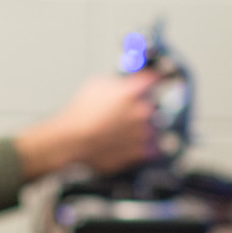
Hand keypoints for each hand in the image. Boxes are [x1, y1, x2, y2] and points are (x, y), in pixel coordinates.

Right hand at [15, 70, 160, 178]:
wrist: (72, 141)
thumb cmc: (80, 114)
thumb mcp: (95, 86)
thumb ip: (115, 83)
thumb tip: (121, 84)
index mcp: (134, 91)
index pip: (155, 80)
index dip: (156, 79)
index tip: (159, 79)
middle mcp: (143, 111)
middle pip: (155, 106)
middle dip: (146, 107)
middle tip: (132, 110)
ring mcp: (143, 133)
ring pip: (155, 128)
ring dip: (147, 128)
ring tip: (130, 130)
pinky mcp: (140, 153)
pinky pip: (153, 149)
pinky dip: (147, 147)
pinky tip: (137, 144)